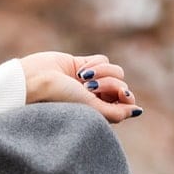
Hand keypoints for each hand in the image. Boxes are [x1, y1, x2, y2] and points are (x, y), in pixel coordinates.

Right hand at [20, 51, 140, 123]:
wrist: (36, 80)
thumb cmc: (60, 99)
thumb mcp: (91, 109)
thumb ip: (116, 113)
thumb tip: (138, 111)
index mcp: (98, 114)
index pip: (125, 103)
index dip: (126, 97)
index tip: (123, 95)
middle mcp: (96, 100)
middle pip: (121, 85)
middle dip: (109, 84)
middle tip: (90, 87)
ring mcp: (90, 82)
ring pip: (115, 71)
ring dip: (103, 72)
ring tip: (83, 78)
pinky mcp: (83, 65)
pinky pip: (103, 59)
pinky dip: (94, 63)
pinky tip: (79, 70)